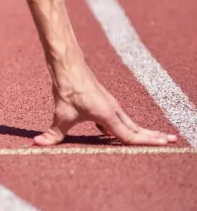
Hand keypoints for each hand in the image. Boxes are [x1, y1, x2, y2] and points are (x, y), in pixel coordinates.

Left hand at [34, 62, 177, 145]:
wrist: (68, 65)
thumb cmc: (68, 88)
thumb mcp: (61, 114)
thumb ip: (53, 133)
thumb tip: (37, 144)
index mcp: (108, 114)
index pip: (129, 135)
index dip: (146, 142)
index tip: (163, 145)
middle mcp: (113, 110)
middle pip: (136, 128)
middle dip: (153, 136)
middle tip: (171, 141)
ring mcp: (110, 105)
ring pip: (128, 123)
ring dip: (141, 132)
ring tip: (155, 138)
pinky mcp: (104, 102)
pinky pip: (118, 119)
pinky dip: (124, 127)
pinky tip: (115, 134)